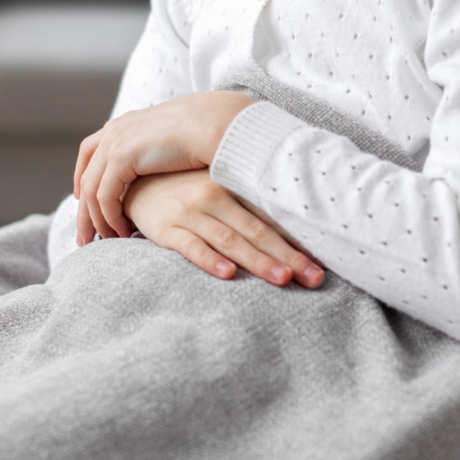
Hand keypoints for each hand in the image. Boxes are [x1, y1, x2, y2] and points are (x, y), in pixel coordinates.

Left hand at [73, 92, 253, 245]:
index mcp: (123, 124)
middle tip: (83, 236)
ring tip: (106, 240)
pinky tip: (122, 231)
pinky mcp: (121, 158)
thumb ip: (155, 152)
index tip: (86, 203)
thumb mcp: (171, 139)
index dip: (83, 179)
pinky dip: (110, 217)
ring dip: (96, 219)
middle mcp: (114, 131)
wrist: (213, 123)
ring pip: (91, 190)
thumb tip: (159, 168)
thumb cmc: (205, 133)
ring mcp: (115, 143)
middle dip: (83, 208)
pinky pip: (105, 196)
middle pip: (85, 175)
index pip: (90, 152)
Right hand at [124, 170, 324, 287]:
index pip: (272, 216)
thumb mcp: (219, 188)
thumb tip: (294, 231)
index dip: (298, 240)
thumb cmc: (187, 189)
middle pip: (258, 231)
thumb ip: (250, 206)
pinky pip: (190, 246)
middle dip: (289, 256)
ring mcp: (190, 212)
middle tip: (315, 278)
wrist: (135, 180)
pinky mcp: (166, 228)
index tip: (323, 261)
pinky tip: (228, 274)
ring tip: (283, 279)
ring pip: (230, 240)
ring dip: (258, 261)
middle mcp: (215, 197)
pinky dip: (210, 260)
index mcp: (233, 187)